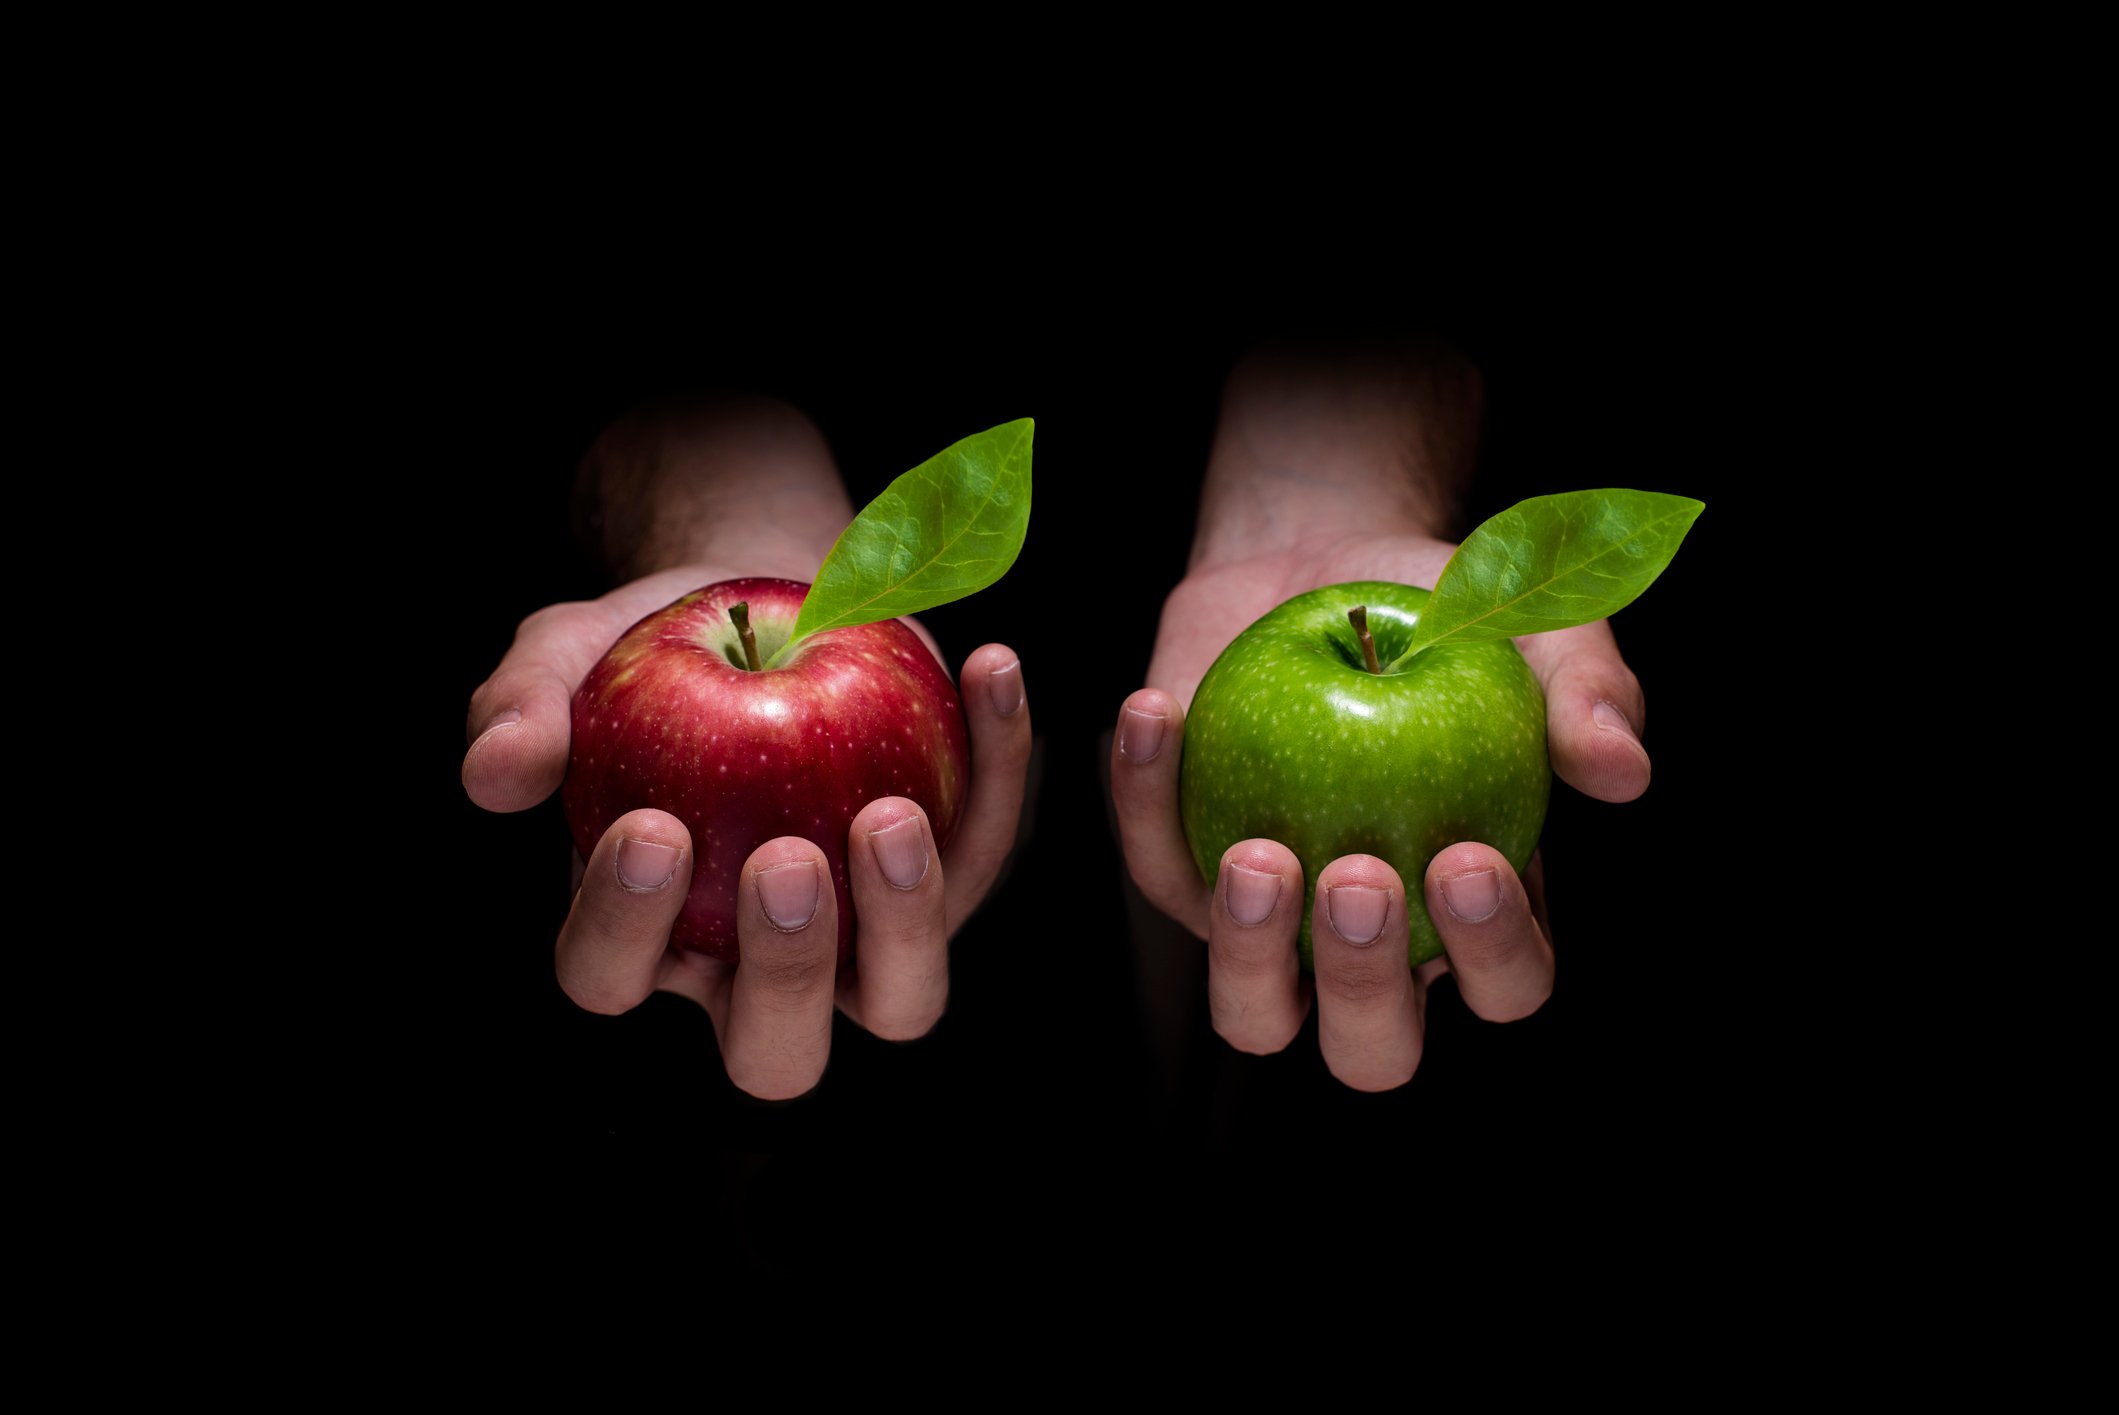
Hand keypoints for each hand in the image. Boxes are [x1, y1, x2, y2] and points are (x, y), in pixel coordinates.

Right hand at [462, 395, 1032, 1099]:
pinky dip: (997, 765)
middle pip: (774, 1050)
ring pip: (900, 999)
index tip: (650, 825)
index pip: (611, 976)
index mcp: (641, 936)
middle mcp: (751, 969)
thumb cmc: (640, 649)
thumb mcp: (566, 657)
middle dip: (784, 972)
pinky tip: (988, 669)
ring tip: (892, 814)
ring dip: (907, 923)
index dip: (624, 925)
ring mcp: (862, 936)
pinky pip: (984, 846)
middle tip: (787, 858)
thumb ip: (522, 707)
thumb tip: (495, 773)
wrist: (752, 599)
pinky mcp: (948, 872)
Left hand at [1108, 340, 1651, 1090]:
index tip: (1466, 855)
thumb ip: (1585, 692)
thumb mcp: (1531, 628)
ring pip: (1252, 1013)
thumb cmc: (1444, 613)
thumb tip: (1623, 771)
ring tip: (1260, 850)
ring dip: (1250, 953)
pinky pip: (1156, 863)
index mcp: (1477, 915)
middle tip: (1360, 875)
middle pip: (1372, 1047)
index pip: (1508, 983)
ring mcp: (1271, 925)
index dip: (1492, 948)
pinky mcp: (1180, 864)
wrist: (1319, 557)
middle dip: (1364, 986)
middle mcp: (1375, 947)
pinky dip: (1146, 798)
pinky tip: (1158, 713)